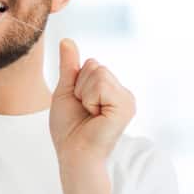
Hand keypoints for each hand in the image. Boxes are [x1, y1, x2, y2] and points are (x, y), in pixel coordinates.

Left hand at [49, 40, 135, 162]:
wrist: (73, 153)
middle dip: (80, 86)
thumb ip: (70, 66)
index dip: (77, 82)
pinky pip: (101, 83)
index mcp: (111, 90)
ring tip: (90, 114)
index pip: (92, 64)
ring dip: (84, 93)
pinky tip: (96, 116)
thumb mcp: (66, 90)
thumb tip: (67, 40)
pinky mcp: (126, 106)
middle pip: (95, 65)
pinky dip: (90, 98)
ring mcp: (127, 99)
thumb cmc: (69, 128)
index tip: (79, 104)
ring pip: (98, 71)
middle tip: (84, 110)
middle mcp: (123, 93)